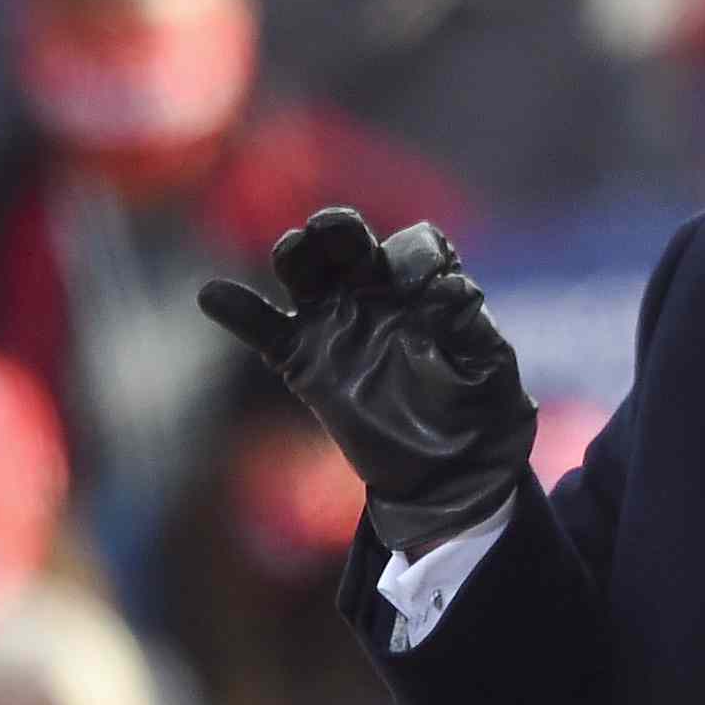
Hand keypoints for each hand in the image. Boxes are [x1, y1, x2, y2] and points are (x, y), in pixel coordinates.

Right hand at [199, 208, 535, 555]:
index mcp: (425, 290)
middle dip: (338, 229)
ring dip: (297, 253)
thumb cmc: (481, 415)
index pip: (415, 246)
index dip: (418, 253)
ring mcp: (337, 324)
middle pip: (347, 244)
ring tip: (297, 252)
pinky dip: (238, 310)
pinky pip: (264, 328)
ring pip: (305, 271)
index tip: (425, 281)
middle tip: (334, 230)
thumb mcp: (489, 368)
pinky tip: (215, 294)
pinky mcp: (305, 361)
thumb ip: (472, 327)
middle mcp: (375, 295)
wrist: (450, 475)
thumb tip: (452, 289)